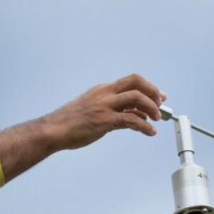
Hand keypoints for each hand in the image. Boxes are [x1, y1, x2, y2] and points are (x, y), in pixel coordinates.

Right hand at [45, 73, 166, 150]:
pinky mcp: (104, 120)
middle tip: (161, 104)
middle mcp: (105, 94)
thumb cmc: (69, 124)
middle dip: (153, 91)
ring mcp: (104, 106)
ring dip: (152, 108)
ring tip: (156, 119)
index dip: (148, 88)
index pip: (130, 82)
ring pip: (137, 98)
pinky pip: (131, 120)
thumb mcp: (93, 111)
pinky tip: (149, 132)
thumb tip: (133, 116)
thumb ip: (114, 111)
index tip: (157, 97)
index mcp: (102, 90)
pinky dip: (144, 126)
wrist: (53, 130)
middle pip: (136, 82)